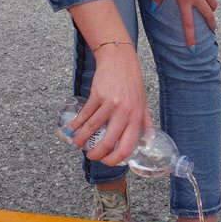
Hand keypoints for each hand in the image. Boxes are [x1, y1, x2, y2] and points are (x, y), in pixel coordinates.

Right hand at [73, 44, 150, 166]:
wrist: (120, 60)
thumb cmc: (132, 82)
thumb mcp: (143, 103)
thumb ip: (146, 123)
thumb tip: (148, 143)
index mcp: (136, 118)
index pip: (127, 146)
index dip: (115, 159)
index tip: (107, 161)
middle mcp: (124, 112)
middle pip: (108, 142)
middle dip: (96, 154)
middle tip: (91, 156)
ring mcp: (110, 104)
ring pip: (92, 129)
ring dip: (81, 140)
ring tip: (77, 144)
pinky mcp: (97, 95)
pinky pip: (85, 115)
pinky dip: (76, 125)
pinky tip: (72, 130)